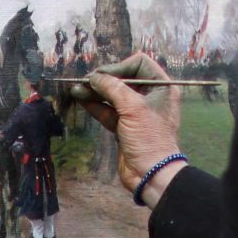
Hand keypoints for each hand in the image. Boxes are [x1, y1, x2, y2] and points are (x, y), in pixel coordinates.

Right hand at [86, 54, 183, 198]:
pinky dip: (95, 104)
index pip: (139, 64)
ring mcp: (136, 112)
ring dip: (95, 91)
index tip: (103, 76)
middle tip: (85, 81)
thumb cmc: (148, 137)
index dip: (120, 67)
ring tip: (77, 88)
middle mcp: (149, 96)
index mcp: (161, 87)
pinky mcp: (124, 125)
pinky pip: (108, 110)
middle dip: (104, 79)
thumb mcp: (133, 108)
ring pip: (113, 95)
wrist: (150, 173)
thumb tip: (93, 77)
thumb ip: (112, 88)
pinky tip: (80, 98)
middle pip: (123, 78)